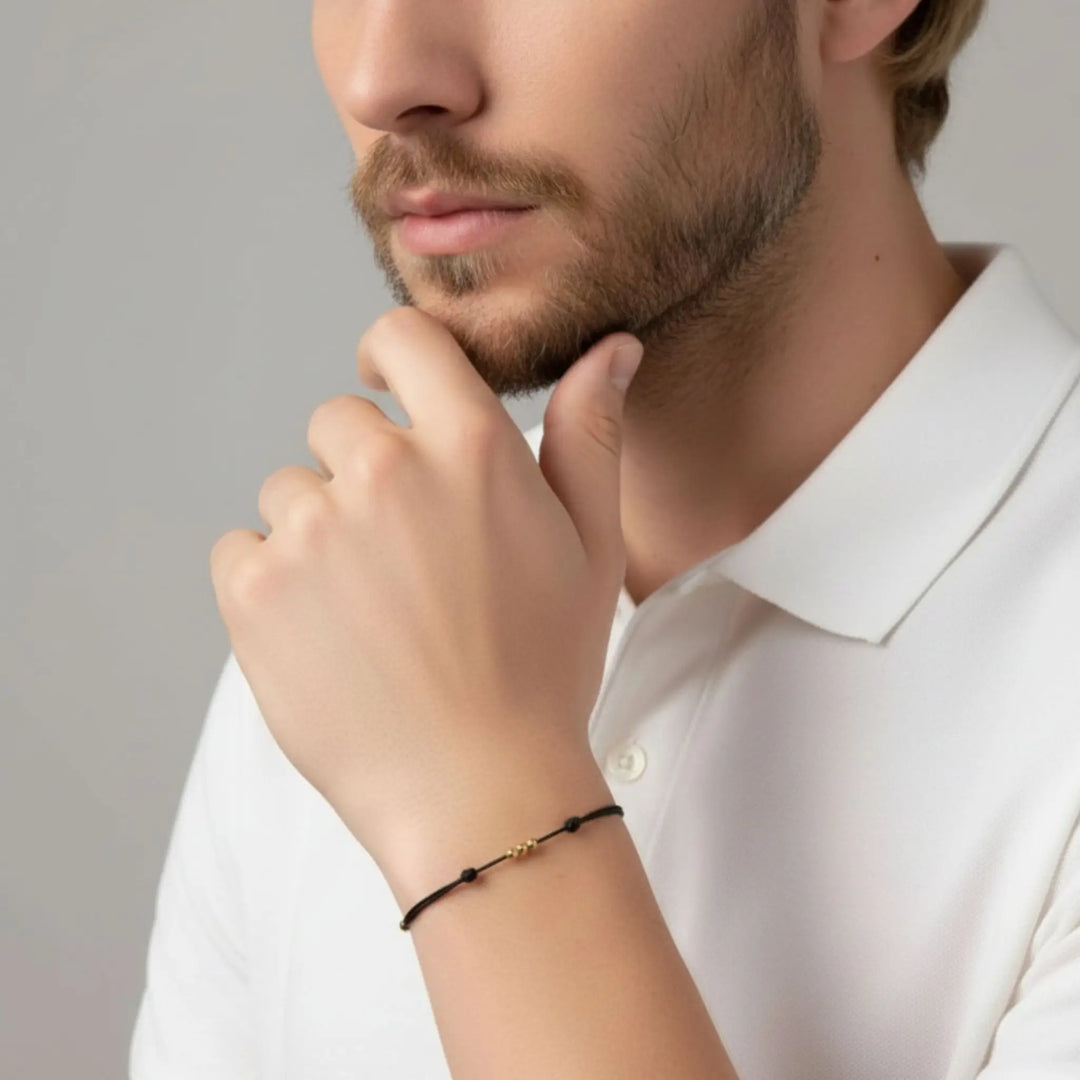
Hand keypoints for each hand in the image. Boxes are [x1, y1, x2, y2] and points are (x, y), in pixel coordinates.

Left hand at [208, 306, 643, 869]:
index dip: (391, 358)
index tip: (391, 392)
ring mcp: (313, 529)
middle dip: (363, 470)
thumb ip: (590, 433)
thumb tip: (609, 348)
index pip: (401, 338)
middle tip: (405, 557)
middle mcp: (384, 471)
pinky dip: (271, 583)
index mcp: (469, 448)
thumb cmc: (544, 669)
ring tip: (371, 611)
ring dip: (318, 533)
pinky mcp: (256, 591)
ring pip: (288, 491)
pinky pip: (241, 549)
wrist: (481, 791)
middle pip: (338, 422)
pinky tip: (327, 634)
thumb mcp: (591, 546)